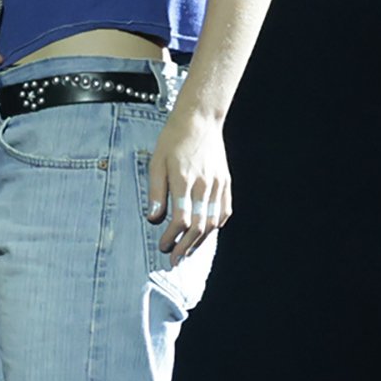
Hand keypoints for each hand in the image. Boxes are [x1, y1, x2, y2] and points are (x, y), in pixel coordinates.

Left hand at [147, 112, 229, 257]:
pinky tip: (204, 234)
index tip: (162, 245)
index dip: (172, 237)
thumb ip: (155, 192)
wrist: (200, 120)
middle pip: (198, 226)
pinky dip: (215, 226)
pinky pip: (224, 211)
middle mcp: (204, 184)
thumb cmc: (173, 140)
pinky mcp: (226, 182)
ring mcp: (218, 184)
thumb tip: (154, 218)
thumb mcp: (156, 162)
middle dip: (185, 247)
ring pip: (212, 222)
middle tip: (174, 259)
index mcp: (184, 179)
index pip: (181, 219)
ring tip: (187, 251)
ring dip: (200, 241)